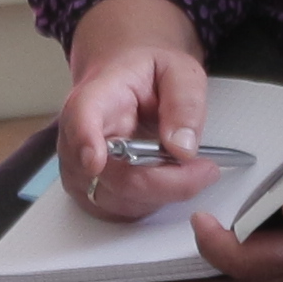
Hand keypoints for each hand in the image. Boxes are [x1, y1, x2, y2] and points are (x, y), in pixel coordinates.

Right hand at [55, 0, 220, 224]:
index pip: (80, 118)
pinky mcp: (90, 193)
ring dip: (163, 192)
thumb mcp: (179, 71)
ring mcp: (79, 170)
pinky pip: (123, 210)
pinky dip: (153, 200)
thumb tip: (182, 147)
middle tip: (205, 169)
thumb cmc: (146, 74)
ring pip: (121, 199)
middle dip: (166, 181)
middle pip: (112, 176)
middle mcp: (76, 137)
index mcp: (95, 97)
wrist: (125, 81)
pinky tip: (168, 177)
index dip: (84, 141)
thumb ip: (184, 103)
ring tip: (191, 168)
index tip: (94, 159)